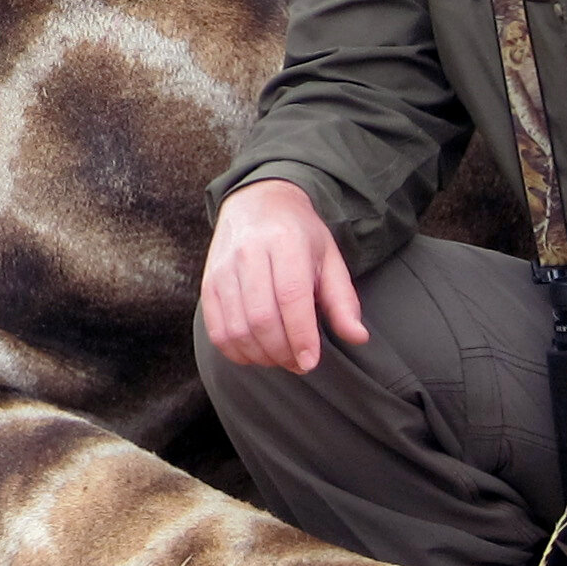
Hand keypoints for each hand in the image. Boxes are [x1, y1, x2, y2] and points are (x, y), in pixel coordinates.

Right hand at [197, 179, 362, 373]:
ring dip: (261, 356)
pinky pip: (217, 330)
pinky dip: (237, 352)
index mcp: (285, 242)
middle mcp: (249, 252)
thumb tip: (358, 338)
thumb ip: (342, 300)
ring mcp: (223, 269)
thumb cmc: (300, 236)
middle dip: (283, 351)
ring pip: (237, 328)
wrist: (257, 203)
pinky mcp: (208, 284)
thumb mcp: (329, 258)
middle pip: (261, 318)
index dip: (301, 336)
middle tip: (300, 363)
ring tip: (281, 358)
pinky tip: (257, 353)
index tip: (311, 362)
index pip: (291, 296)